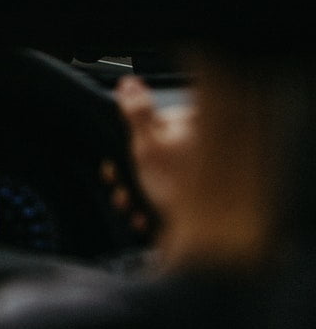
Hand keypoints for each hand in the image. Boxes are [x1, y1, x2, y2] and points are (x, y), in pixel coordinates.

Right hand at [114, 70, 269, 268]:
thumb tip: (129, 84)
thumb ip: (137, 112)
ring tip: (133, 208)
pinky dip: (153, 208)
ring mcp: (201, 176)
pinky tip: (148, 218)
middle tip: (122, 186)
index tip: (120, 157)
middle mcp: (201, 148)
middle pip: (152, 151)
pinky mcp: (199, 201)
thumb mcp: (149, 146)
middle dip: (129, 173)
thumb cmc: (183, 194)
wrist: (209, 244)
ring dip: (137, 194)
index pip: (154, 121)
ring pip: (157, 177)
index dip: (133, 140)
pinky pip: (167, 197)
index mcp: (193, 127)